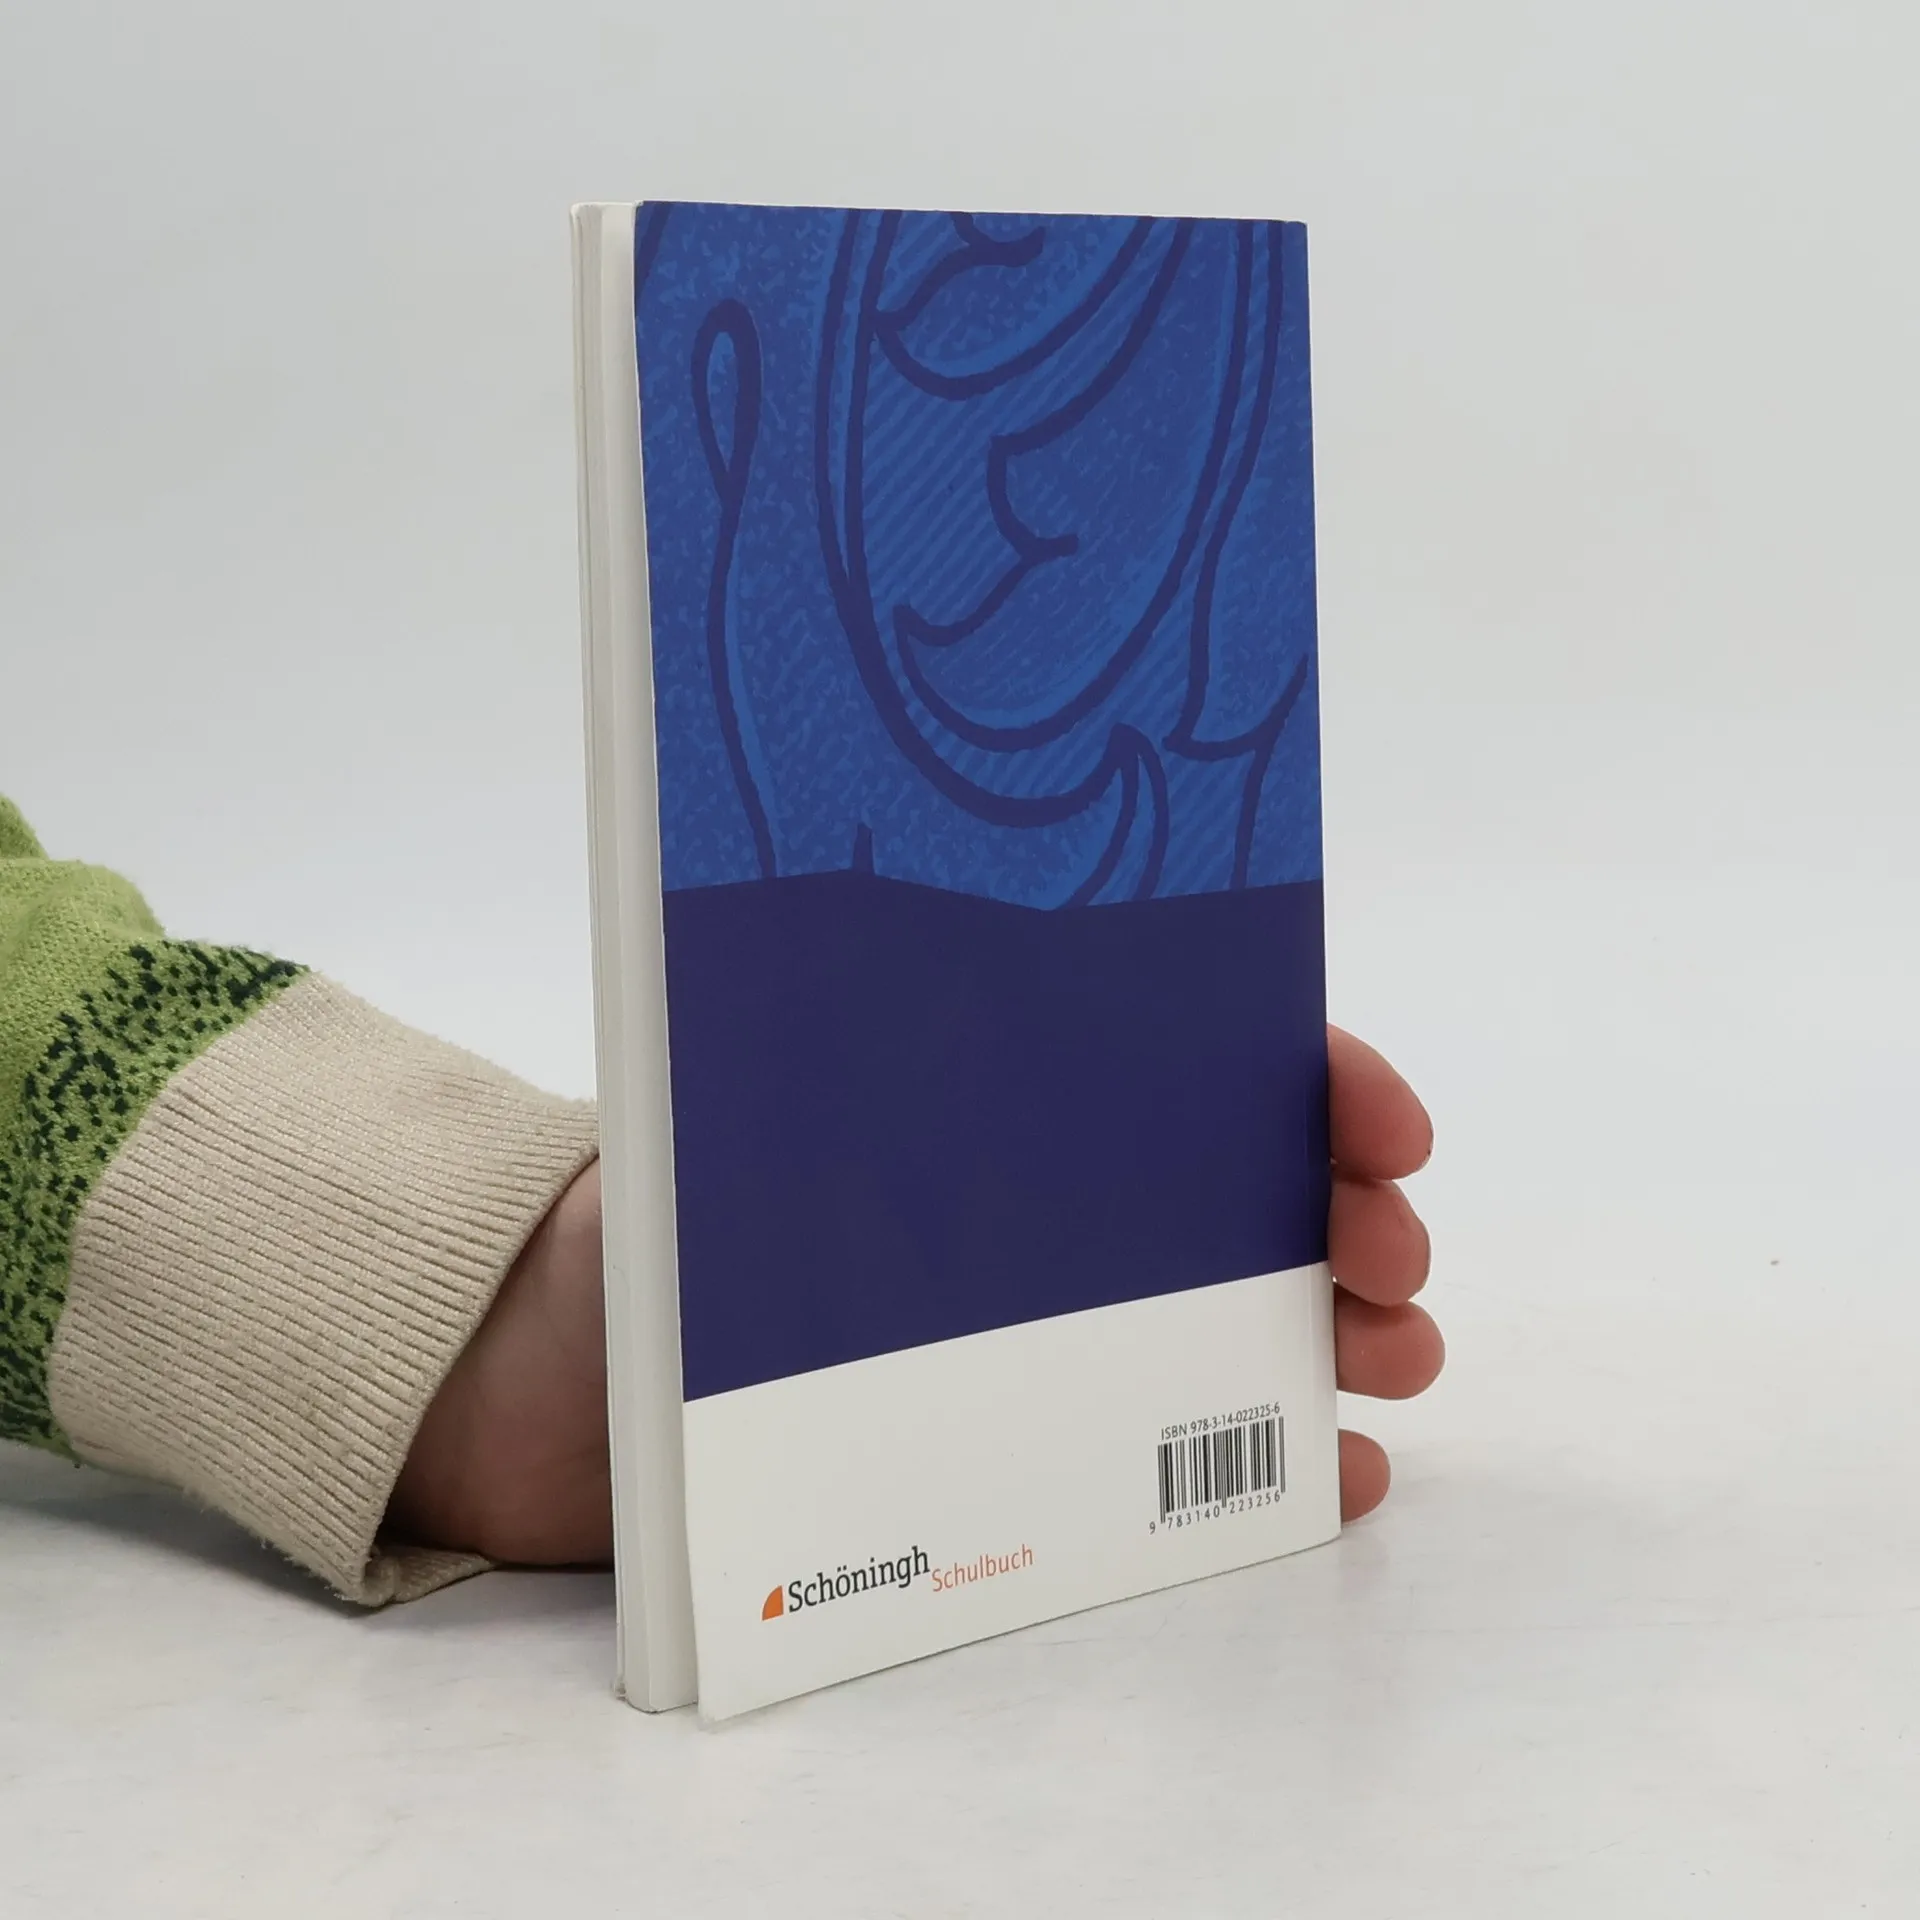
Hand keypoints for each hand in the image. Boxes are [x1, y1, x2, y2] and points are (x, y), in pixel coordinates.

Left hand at [388, 1028, 1439, 1560]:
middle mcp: (1033, 1212)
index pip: (1184, 1066)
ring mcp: (1035, 1334)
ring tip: (1394, 1359)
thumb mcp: (727, 1135)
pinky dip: (1268, 1470)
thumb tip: (935, 972)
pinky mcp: (1013, 1456)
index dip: (1306, 1084)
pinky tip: (1343, 1479)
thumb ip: (820, 1074)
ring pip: (1230, 1320)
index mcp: (991, 1105)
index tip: (1383, 1126)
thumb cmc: (627, 1240)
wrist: (534, 1400)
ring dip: (1334, 1331)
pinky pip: (1172, 1464)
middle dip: (1341, 1213)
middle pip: (1234, 1195)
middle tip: (1390, 1262)